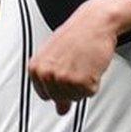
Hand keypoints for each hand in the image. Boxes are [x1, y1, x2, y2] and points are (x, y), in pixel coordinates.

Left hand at [27, 0, 130, 114]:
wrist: (95, 22)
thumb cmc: (75, 35)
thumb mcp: (54, 56)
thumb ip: (52, 82)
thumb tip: (60, 109)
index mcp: (36, 68)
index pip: (45, 95)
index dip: (58, 86)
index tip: (65, 74)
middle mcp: (47, 75)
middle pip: (60, 99)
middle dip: (71, 86)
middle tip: (77, 66)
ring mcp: (64, 79)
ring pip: (76, 98)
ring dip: (84, 84)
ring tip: (84, 64)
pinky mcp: (82, 81)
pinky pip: (89, 93)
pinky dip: (95, 82)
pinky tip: (92, 66)